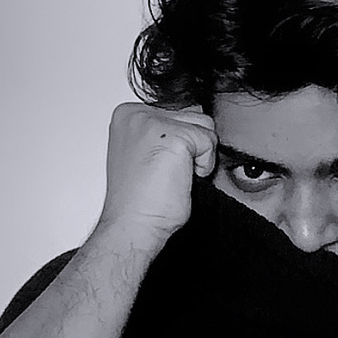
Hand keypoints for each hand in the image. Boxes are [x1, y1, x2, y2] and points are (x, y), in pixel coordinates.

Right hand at [95, 101, 216, 246]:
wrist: (132, 226)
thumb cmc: (139, 201)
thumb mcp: (146, 153)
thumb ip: (164, 131)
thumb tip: (195, 124)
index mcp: (127, 115)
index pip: (178, 111)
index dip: (182, 142)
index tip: (161, 166)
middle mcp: (136, 113)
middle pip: (193, 114)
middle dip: (191, 146)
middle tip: (167, 173)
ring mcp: (153, 121)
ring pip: (204, 124)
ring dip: (198, 154)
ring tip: (173, 175)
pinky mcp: (173, 136)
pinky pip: (209, 142)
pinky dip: (204, 166)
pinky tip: (179, 180)